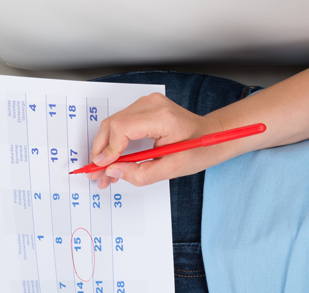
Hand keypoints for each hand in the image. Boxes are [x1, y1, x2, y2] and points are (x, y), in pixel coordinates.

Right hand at [88, 93, 224, 188]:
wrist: (212, 135)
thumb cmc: (199, 149)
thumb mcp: (172, 169)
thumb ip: (141, 173)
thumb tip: (113, 170)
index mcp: (162, 117)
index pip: (122, 128)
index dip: (109, 150)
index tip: (101, 168)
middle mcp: (152, 104)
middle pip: (113, 124)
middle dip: (101, 151)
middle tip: (96, 174)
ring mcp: (147, 102)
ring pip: (113, 124)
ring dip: (105, 148)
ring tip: (104, 172)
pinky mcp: (144, 107)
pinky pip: (121, 123)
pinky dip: (114, 141)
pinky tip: (113, 159)